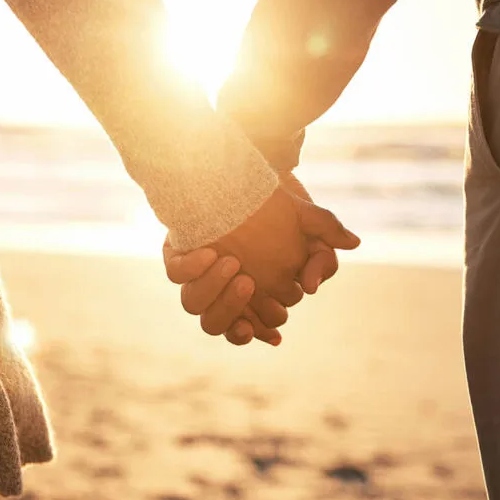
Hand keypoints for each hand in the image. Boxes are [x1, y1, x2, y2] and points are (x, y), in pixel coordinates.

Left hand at [164, 174, 358, 344]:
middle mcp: (219, 290)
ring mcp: (196, 274)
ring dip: (211, 291)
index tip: (273, 312)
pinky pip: (177, 272)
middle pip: (217, 324)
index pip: (252, 328)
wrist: (245, 171)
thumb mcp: (308, 227)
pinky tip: (209, 253)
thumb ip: (323, 256)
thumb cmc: (279, 206)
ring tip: (232, 263)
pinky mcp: (179, 253)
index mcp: (250, 295)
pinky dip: (190, 269)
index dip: (262, 325)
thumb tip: (313, 286)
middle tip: (247, 282)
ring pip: (193, 304)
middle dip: (231, 308)